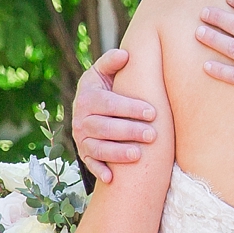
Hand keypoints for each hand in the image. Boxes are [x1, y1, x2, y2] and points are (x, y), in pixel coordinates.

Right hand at [71, 49, 157, 182]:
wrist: (89, 106)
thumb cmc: (105, 86)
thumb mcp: (104, 71)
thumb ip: (112, 62)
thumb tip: (125, 54)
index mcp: (88, 97)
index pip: (108, 103)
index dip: (130, 108)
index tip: (152, 112)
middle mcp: (81, 118)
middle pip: (104, 127)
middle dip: (129, 132)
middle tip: (152, 135)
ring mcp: (81, 138)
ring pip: (97, 147)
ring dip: (117, 153)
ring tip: (138, 155)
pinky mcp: (84, 153)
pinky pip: (89, 164)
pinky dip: (99, 171)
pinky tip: (112, 179)